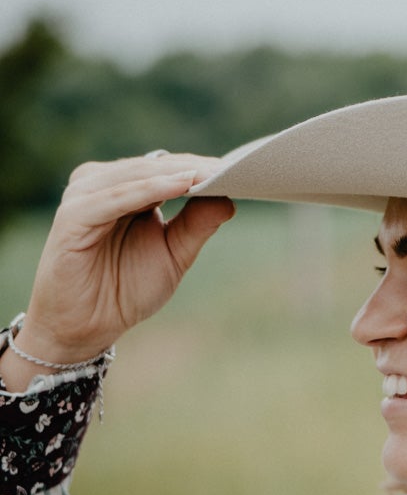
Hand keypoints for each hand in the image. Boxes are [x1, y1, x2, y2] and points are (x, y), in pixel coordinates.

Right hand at [8, 155, 235, 369]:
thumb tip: (230, 198)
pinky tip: (182, 184)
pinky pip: (116, 197)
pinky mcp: (74, 215)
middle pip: (155, 166)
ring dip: (177, 173)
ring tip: (214, 172)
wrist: (85, 328)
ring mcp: (85, 197)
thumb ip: (196, 225)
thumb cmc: (125, 290)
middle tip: (235, 167)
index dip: (204, 168)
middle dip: (196, 167)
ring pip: (138, 175)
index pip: (169, 168)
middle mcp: (102, 185)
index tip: (244, 168)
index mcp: (125, 190)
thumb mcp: (173, 255)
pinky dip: (150, 189)